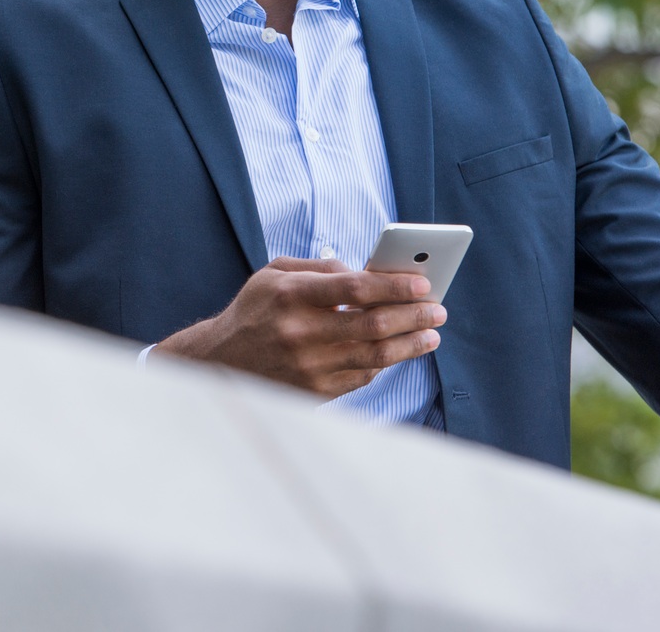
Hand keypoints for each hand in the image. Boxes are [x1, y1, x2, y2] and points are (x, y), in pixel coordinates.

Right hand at [147, 257, 445, 397]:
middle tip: (438, 309)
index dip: (394, 285)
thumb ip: (320, 268)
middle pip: (374, 324)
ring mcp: (309, 366)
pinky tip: (400, 350)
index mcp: (291, 295)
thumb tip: (367, 273)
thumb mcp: (274, 274)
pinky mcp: (315, 391)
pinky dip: (386, 362)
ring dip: (411, 343)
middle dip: (414, 315)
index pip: (355, 288)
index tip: (422, 283)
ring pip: (376, 355)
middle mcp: (301, 332)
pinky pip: (363, 377)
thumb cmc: (255, 310)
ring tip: (432, 333)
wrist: (221, 361)